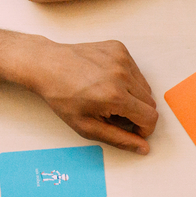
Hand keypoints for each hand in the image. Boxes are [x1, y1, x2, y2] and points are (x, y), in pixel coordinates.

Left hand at [22, 37, 158, 154]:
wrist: (45, 65)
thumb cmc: (61, 96)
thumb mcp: (86, 126)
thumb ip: (119, 139)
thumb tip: (143, 147)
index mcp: (115, 96)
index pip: (150, 117)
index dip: (144, 129)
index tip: (132, 130)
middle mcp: (122, 75)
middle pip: (150, 103)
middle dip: (138, 113)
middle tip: (115, 113)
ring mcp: (121, 59)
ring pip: (145, 87)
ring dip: (134, 96)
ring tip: (109, 95)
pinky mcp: (119, 48)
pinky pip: (136, 71)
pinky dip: (128, 79)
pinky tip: (108, 79)